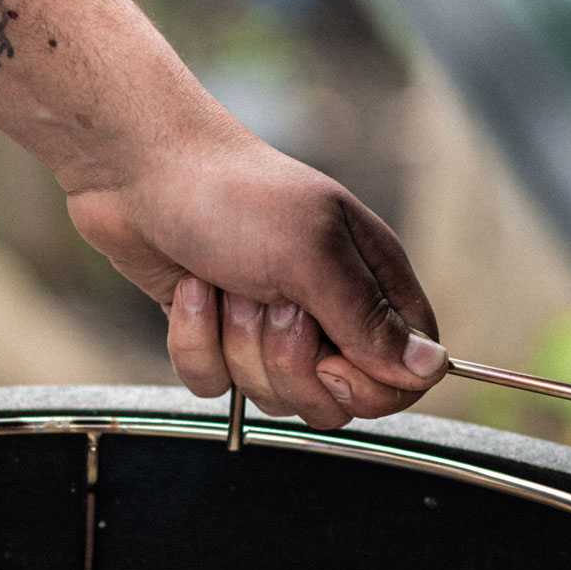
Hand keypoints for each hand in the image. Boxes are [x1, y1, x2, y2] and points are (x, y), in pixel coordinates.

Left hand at [66, 134, 445, 428]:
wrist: (138, 170)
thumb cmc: (233, 195)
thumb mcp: (312, 256)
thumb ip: (369, 321)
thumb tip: (432, 367)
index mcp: (371, 282)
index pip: (404, 374)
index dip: (370, 385)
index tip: (331, 359)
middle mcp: (328, 310)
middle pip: (336, 399)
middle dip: (290, 363)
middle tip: (268, 304)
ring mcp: (271, 329)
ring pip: (273, 396)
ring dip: (238, 345)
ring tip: (227, 285)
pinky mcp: (220, 336)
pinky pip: (216, 384)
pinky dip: (196, 341)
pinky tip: (191, 291)